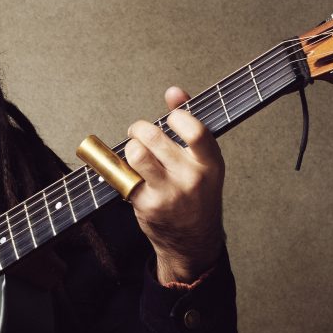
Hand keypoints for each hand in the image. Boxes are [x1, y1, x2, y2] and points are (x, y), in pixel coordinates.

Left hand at [125, 86, 225, 283]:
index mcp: (211, 163)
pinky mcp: (147, 205)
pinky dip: (122, 171)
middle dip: (139, 129)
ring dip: (129, 147)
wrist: (193, 241)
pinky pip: (124, 176)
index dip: (177, 116)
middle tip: (138, 132)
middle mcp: (192, 178)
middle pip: (155, 137)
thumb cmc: (197, 193)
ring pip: (136, 154)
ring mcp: (168, 193)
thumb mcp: (203, 161)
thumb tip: (174, 91)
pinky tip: (130, 175)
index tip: (170, 119)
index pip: (195, 130)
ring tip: (133, 150)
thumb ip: (189, 122)